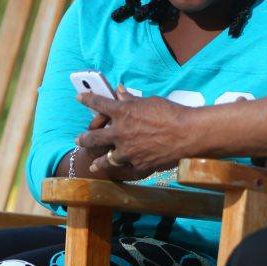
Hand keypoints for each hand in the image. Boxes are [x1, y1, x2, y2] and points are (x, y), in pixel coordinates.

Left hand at [75, 88, 192, 175]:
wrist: (187, 133)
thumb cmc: (172, 113)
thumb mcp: (150, 102)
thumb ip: (132, 99)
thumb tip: (119, 91)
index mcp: (123, 112)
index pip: (98, 104)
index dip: (87, 100)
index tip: (79, 99)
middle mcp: (120, 133)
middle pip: (94, 137)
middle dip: (84, 138)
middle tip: (79, 140)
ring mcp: (127, 151)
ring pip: (106, 159)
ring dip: (98, 162)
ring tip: (93, 165)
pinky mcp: (138, 165)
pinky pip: (126, 169)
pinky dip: (122, 171)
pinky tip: (119, 173)